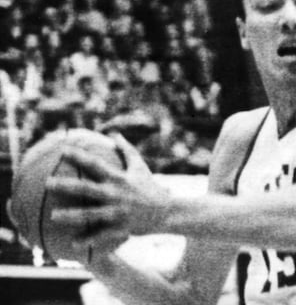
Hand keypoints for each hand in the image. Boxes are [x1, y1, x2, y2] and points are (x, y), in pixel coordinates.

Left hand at [46, 133, 169, 252]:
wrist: (166, 211)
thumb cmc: (149, 187)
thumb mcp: (140, 167)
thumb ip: (126, 150)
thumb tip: (114, 133)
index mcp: (119, 178)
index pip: (96, 164)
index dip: (79, 156)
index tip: (63, 150)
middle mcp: (117, 194)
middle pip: (87, 188)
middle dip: (66, 185)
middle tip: (48, 182)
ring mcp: (118, 211)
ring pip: (91, 214)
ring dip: (71, 215)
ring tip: (53, 216)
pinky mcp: (121, 227)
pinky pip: (101, 235)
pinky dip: (88, 240)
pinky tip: (73, 244)